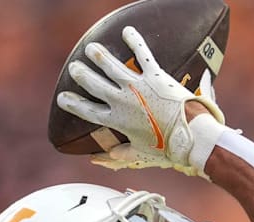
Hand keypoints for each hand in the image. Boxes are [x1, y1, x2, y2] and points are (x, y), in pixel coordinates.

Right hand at [57, 26, 229, 177]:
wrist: (190, 135)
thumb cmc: (167, 148)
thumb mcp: (139, 155)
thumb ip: (118, 156)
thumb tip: (98, 158)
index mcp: (117, 121)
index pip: (89, 111)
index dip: (74, 104)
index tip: (63, 98)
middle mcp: (123, 101)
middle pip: (95, 85)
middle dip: (82, 75)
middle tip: (74, 68)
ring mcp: (137, 86)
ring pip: (111, 66)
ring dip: (99, 55)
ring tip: (90, 48)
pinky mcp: (154, 76)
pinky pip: (142, 55)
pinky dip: (135, 41)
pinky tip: (127, 31)